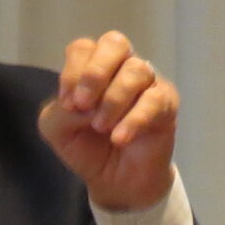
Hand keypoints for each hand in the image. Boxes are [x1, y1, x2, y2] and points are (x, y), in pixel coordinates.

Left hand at [37, 31, 178, 211]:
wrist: (116, 181)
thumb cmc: (87, 146)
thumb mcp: (58, 130)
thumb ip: (61, 111)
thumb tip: (84, 105)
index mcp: (93, 66)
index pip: (83, 48)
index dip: (72, 72)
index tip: (67, 104)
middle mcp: (122, 66)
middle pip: (114, 43)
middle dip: (95, 73)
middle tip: (83, 104)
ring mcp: (147, 82)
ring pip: (136, 70)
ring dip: (113, 100)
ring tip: (101, 127)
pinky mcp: (167, 103)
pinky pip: (154, 101)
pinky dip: (133, 120)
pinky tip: (119, 138)